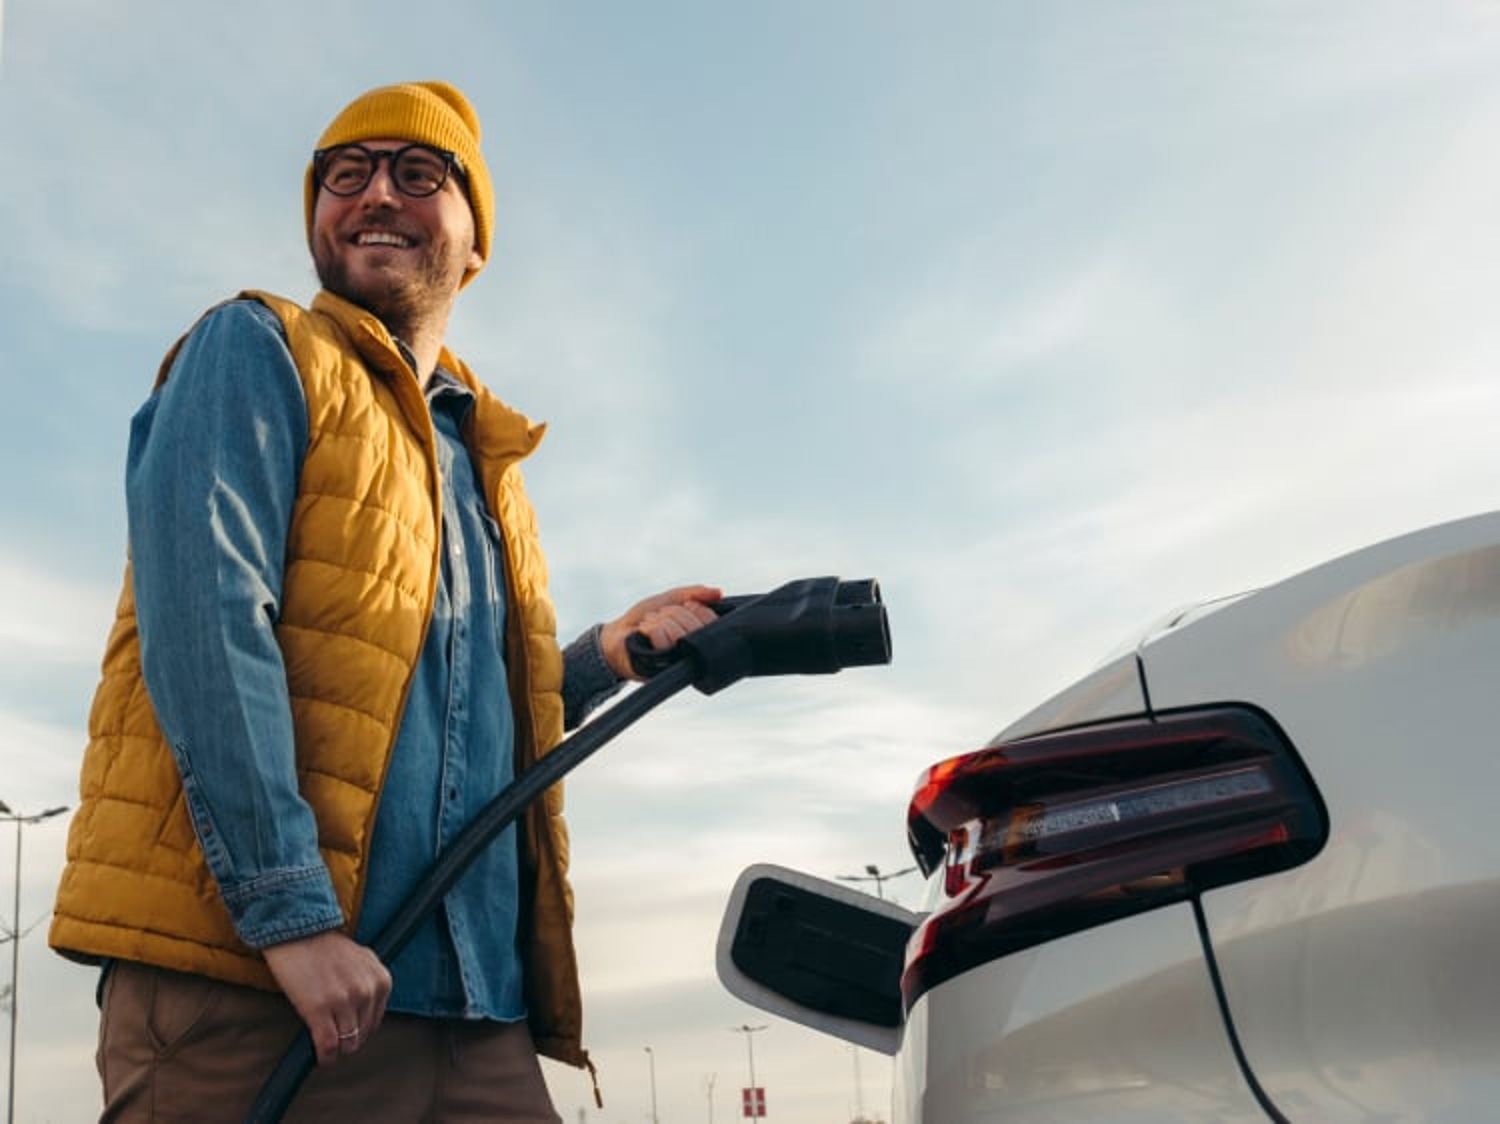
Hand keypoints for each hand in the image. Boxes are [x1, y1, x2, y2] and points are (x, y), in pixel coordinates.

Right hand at [262, 930, 391, 1065]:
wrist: (297, 933)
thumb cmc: (325, 947)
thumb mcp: (361, 960)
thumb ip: (369, 983)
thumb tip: (367, 1011)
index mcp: (381, 980)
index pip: (375, 1022)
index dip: (360, 1031)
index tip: (348, 1033)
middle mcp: (367, 991)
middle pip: (362, 1035)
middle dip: (348, 1041)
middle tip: (335, 1040)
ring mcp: (344, 1001)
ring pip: (347, 1044)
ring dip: (336, 1050)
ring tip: (327, 1049)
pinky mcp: (319, 1010)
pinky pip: (327, 1046)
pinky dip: (324, 1057)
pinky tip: (320, 1057)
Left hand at [600, 584, 722, 679]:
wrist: (616, 636)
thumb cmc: (643, 620)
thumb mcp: (669, 599)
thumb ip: (693, 594)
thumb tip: (719, 592)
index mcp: (697, 634)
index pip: (711, 620)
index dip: (696, 608)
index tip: (683, 606)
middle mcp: (691, 651)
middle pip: (695, 626)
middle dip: (673, 613)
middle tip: (661, 617)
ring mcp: (677, 662)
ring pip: (679, 631)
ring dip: (660, 620)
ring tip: (650, 626)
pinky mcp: (662, 669)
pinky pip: (663, 638)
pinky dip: (651, 628)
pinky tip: (644, 632)